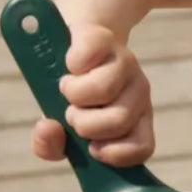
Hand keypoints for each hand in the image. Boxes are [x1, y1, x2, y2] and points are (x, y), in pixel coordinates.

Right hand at [31, 23, 154, 166]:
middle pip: (119, 120)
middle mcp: (139, 92)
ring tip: (69, 89)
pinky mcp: (104, 39)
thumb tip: (49, 129)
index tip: (92, 149)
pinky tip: (71, 65)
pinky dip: (70, 66)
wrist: (73, 41)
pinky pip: (84, 60)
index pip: (142, 147)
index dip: (115, 153)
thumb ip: (51, 144)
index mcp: (138, 120)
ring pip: (103, 90)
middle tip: (74, 113)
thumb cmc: (72, 95)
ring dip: (74, 94)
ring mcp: (125, 63)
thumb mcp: (62, 126)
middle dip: (85, 124)